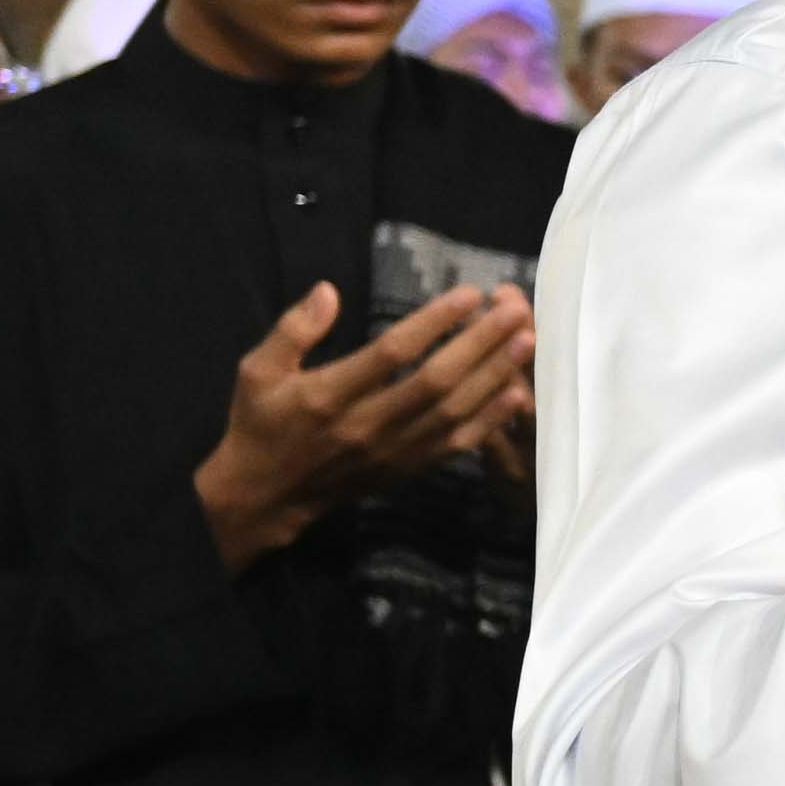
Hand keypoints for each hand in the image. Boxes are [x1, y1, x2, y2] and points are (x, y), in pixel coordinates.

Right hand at [190, 281, 534, 568]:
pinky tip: (518, 394)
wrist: (266, 496)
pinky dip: (490, 420)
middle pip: (436, 381)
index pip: (392, 353)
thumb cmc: (262, 423)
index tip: (469, 294)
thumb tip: (328, 289)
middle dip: (480, 344)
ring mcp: (392, 450)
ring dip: (494, 375)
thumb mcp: (257, 370)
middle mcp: (366, 424)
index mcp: (328, 395)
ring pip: (454, 412)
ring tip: (527, 340)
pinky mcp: (407, 468)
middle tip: (515, 311)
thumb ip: (293, 330)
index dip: (434, 323)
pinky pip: (456, 445)